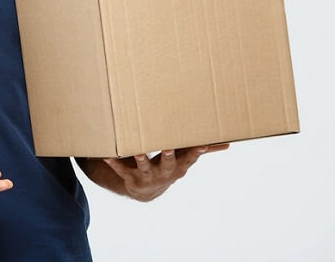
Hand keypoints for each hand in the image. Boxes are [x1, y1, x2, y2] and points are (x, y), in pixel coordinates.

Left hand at [104, 143, 229, 201]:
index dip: (196, 151)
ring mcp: (147, 176)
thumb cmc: (167, 167)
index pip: (190, 158)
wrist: (145, 192)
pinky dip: (114, 162)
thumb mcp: (185, 160)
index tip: (202, 143)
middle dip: (169, 155)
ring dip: (141, 159)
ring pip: (144, 167)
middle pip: (168, 164)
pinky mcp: (130, 177)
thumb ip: (203, 150)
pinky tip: (107, 155)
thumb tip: (227, 143)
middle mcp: (164, 172)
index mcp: (178, 166)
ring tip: (138, 151)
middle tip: (169, 146)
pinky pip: (121, 169)